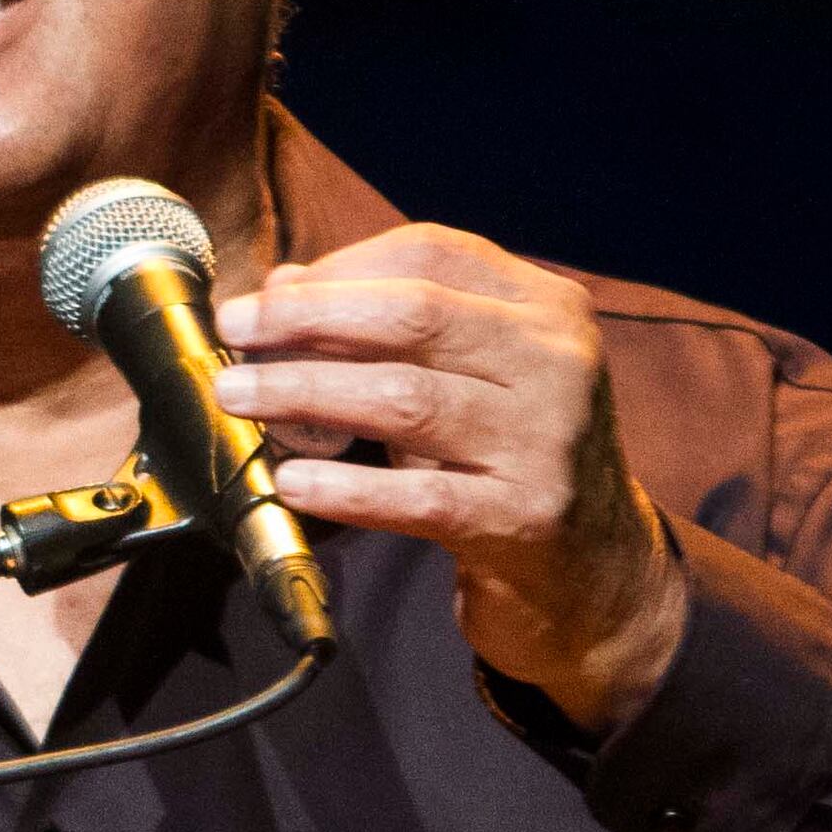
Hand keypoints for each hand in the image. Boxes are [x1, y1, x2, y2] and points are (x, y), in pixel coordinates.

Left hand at [209, 224, 685, 733]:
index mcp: (546, 309)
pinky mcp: (526, 519)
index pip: (431, 256)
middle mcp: (557, 364)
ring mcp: (547, 442)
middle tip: (234, 331)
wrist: (597, 574)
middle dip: (307, 318)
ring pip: (407, 398)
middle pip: (414, 316)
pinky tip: (293, 481)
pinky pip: (418, 497)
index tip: (265, 293)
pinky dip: (346, 487)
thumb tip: (285, 286)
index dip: (337, 269)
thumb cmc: (511, 460)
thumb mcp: (471, 378)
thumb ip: (392, 329)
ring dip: (307, 392)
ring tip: (240, 398)